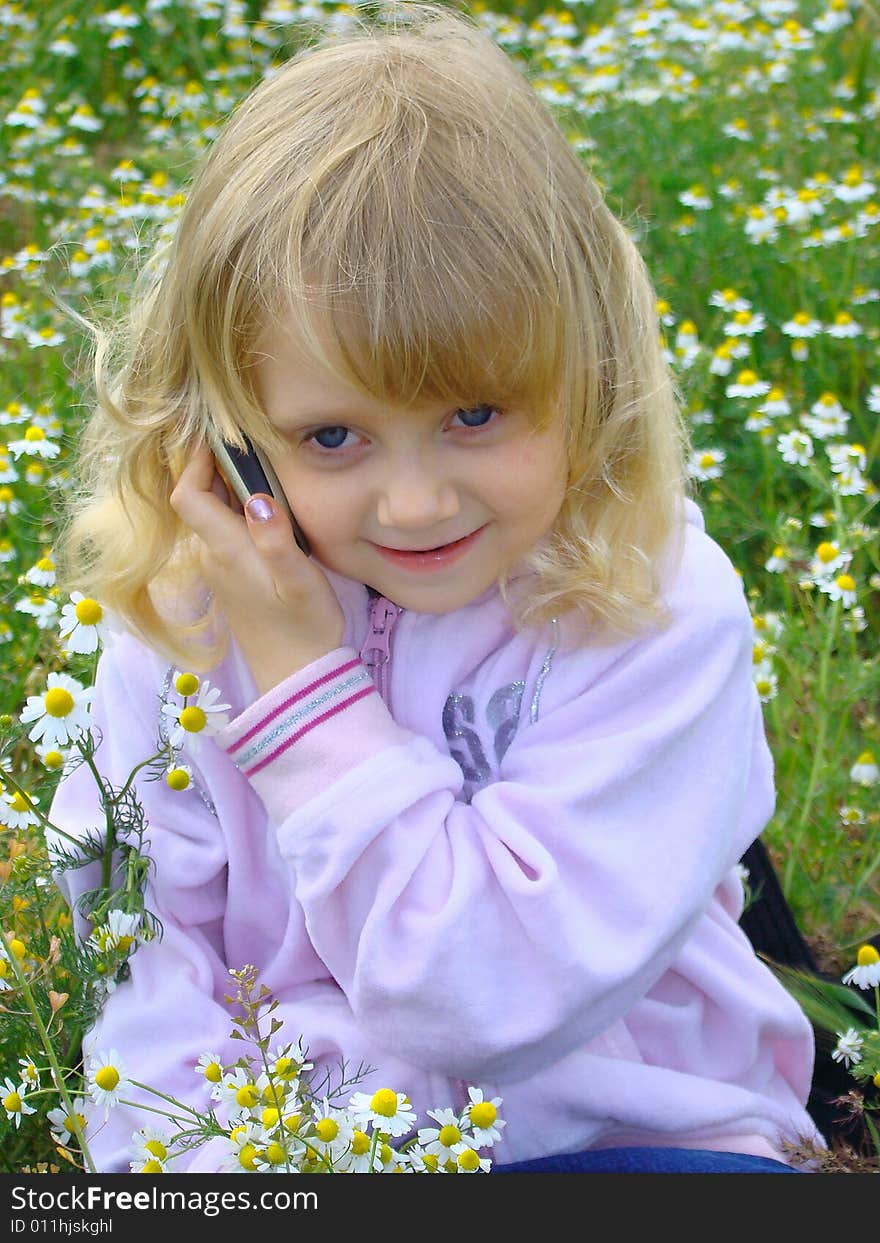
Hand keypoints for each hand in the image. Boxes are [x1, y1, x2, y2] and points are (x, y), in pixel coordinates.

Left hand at [169, 441, 344, 696]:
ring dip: (229, 487)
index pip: (188, 495)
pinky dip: (238, 510)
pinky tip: (268, 505)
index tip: (219, 435)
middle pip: (197, 500)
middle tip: (247, 440)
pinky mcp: (234, 579)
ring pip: (212, 516)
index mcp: (227, 550)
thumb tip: (257, 498)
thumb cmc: (305, 627)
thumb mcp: (300, 581)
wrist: (297, 677)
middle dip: (214, 465)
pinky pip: (226, 532)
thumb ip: (277, 539)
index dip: (194, 460)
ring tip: (262, 463)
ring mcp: (222, 569)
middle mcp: (215, 556)